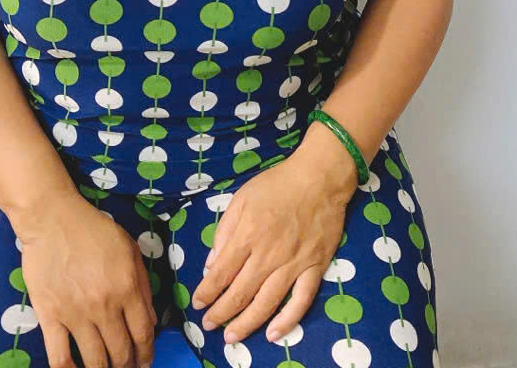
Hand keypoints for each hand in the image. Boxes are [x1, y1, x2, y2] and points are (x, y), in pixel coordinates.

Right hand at [17, 192, 156, 367]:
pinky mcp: (50, 317)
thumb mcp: (129, 249)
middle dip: (128, 366)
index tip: (146, 363)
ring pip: (94, 361)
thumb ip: (143, 285)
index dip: (147, 354)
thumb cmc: (93, 229)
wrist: (52, 218)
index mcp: (127, 288)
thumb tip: (150, 320)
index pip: (144, 334)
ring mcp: (76, 314)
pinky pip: (60, 358)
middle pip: (121, 352)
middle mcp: (104, 306)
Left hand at [189, 149, 355, 345]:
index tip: (197, 304)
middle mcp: (269, 254)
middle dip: (221, 313)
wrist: (319, 177)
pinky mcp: (315, 267)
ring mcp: (293, 263)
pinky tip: (274, 334)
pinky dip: (288, 320)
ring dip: (247, 323)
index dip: (207, 292)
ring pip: (267, 302)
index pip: (221, 272)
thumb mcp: (242, 198)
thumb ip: (225, 231)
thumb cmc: (277, 184)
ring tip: (232, 338)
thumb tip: (213, 264)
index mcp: (248, 234)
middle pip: (241, 292)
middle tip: (209, 325)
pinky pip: (301, 300)